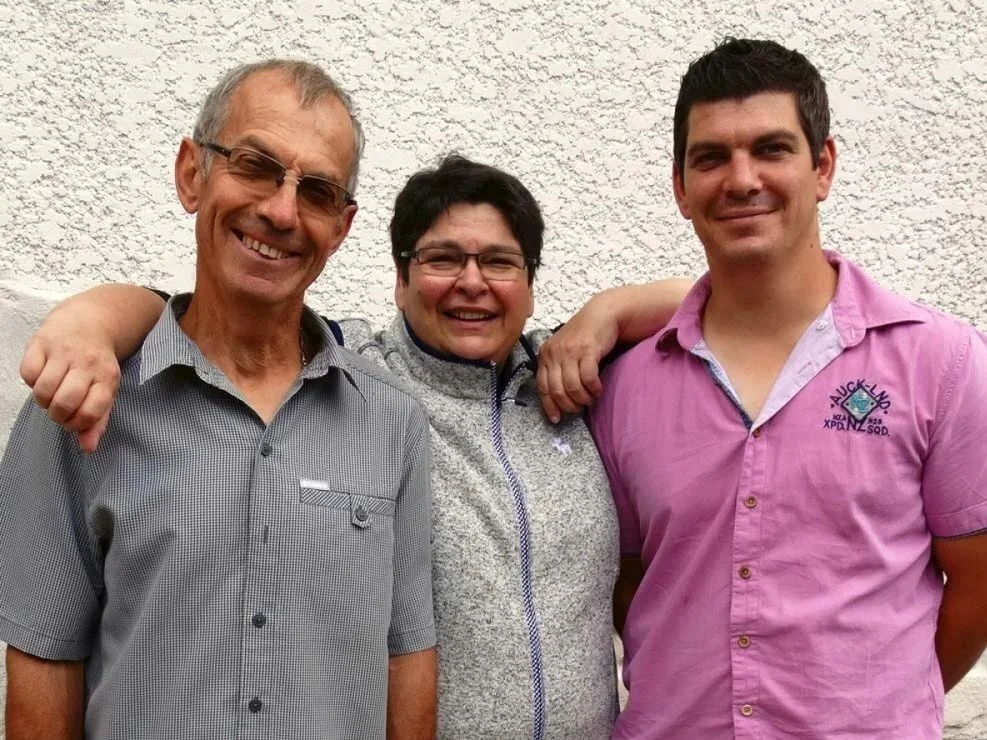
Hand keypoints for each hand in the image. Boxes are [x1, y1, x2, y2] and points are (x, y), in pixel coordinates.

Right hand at [19, 308, 119, 453]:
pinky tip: (41, 377)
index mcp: (107, 377)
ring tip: (49, 396)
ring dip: (42, 401)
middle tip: (59, 412)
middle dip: (57, 416)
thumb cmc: (97, 364)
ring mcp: (64, 351)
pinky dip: (30, 382)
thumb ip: (98, 420)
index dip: (77, 425)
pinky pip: (27, 373)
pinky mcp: (42, 342)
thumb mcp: (105, 389)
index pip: (91, 412)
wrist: (89, 321)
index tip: (74, 422)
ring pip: (43, 390)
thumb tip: (88, 449)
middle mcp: (87, 363)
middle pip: (65, 403)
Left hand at [536, 294, 620, 422]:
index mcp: (545, 354)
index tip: (556, 419)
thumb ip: (557, 369)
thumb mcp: (564, 351)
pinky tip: (598, 389)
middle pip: (557, 390)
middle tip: (579, 408)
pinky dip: (593, 388)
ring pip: (572, 387)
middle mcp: (554, 352)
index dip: (549, 405)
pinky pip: (588, 378)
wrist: (603, 314)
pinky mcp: (587, 350)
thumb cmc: (584, 336)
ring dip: (583, 398)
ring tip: (590, 399)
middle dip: (569, 405)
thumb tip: (557, 399)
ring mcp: (570, 351)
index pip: (542, 387)